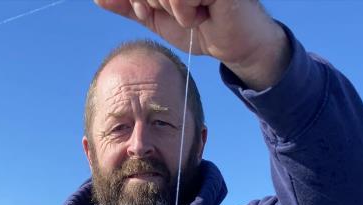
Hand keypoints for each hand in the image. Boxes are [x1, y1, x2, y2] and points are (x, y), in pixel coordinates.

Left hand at [93, 0, 289, 87]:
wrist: (234, 42)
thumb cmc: (199, 23)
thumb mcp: (155, 15)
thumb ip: (128, 4)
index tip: (143, 10)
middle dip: (150, 1)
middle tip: (177, 12)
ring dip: (171, 7)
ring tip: (194, 13)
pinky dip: (186, 10)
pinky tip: (204, 12)